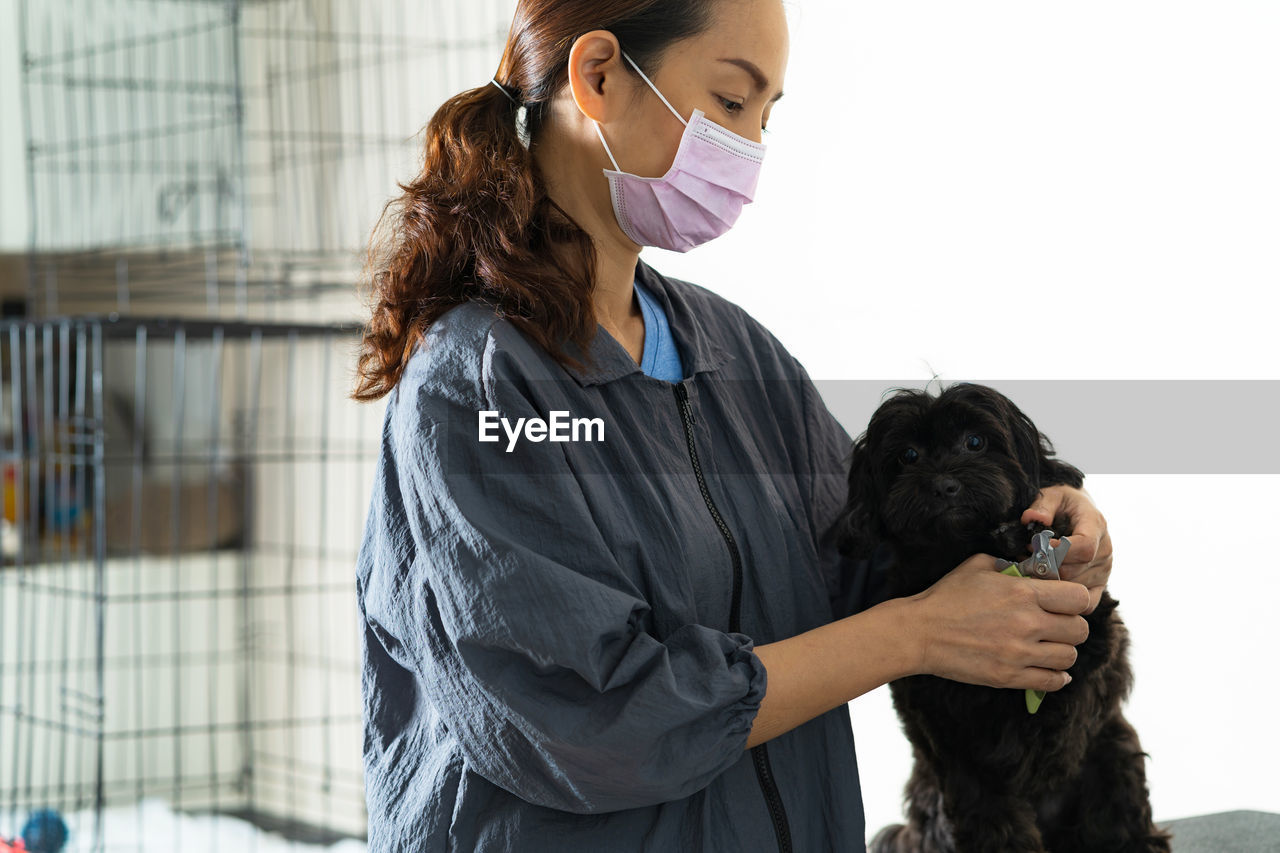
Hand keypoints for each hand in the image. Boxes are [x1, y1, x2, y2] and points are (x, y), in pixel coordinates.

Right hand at [908, 553, 1090, 691]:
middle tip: (1056, 625)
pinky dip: (1056, 676)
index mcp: (1023, 592)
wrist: (920, 632)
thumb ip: (1010, 565)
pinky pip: (1052, 681)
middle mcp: (1027, 623)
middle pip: (1080, 630)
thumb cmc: (946, 596)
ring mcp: (1019, 653)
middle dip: (1071, 626)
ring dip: (1063, 651)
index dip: (1076, 600)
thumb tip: (1031, 568)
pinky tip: (1046, 668)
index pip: (1080, 598)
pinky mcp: (1008, 677)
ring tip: (1049, 647)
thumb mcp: (977, 565)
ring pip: (1070, 657)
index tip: (1064, 602)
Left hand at [1021, 484, 1111, 614]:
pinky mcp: (1099, 585)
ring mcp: (1104, 570)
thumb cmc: (1062, 504)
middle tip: (1024, 559)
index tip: (1036, 547)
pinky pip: (1086, 603)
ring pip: (1074, 588)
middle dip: (1045, 567)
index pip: (1085, 547)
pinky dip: (1064, 599)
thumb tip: (1033, 517)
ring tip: (1032, 568)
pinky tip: (1046, 586)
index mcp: (1096, 526)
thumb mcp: (1052, 494)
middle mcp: (1105, 550)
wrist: (1076, 511)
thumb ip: (1043, 505)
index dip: (1059, 552)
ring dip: (1049, 582)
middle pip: (1074, 571)